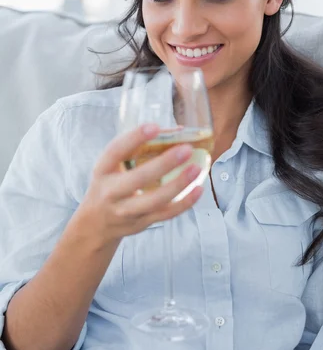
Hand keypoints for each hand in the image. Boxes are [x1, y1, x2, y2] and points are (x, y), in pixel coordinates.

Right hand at [79, 124, 202, 245]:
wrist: (97, 223)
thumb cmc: (110, 184)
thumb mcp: (112, 166)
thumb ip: (137, 149)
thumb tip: (178, 132)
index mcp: (103, 171)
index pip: (115, 151)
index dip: (134, 138)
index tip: (153, 127)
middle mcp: (111, 192)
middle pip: (138, 178)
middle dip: (164, 164)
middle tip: (186, 149)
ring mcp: (126, 211)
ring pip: (155, 200)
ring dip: (178, 184)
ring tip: (196, 168)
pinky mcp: (142, 223)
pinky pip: (166, 214)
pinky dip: (184, 203)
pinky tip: (198, 189)